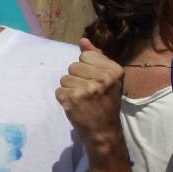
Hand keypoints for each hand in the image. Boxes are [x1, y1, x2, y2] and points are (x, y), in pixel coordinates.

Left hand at [56, 38, 125, 155]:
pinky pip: (58, 90)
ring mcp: (87, 89)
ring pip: (64, 78)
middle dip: (77, 78)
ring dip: (69, 89)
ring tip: (82, 99)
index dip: (86, 68)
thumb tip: (83, 40)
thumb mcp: (108, 78)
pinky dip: (64, 98)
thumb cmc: (105, 102)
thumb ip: (96, 58)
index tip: (95, 81)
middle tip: (88, 92)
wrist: (104, 130)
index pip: (85, 56)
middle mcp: (102, 78)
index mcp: (114, 70)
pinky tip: (75, 105)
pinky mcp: (72, 99)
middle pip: (73, 66)